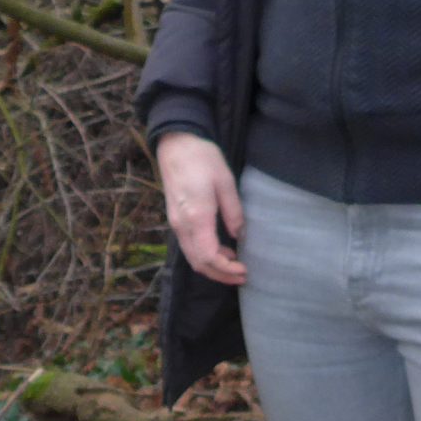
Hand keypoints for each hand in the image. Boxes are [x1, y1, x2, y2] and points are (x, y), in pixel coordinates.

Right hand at [155, 132, 246, 285]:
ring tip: (234, 264)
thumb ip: (233, 211)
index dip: (226, 270)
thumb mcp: (226, 181)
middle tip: (242, 275)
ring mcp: (176, 224)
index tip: (244, 270)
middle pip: (199, 263)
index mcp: (197, 216)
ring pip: (192, 258)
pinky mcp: (176, 220)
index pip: (208, 257)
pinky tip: (221, 250)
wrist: (176, 145)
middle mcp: (182, 225)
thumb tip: (239, 236)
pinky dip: (205, 256)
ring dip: (213, 267)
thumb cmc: (202, 158)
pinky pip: (189, 247)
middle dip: (220, 275)